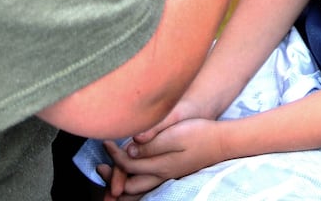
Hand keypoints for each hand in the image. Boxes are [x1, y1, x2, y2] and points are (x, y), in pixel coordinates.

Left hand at [101, 118, 220, 198]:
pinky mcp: (172, 172)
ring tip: (109, 175)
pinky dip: (133, 181)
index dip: (114, 155)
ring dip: (122, 183)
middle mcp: (162, 175)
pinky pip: (147, 183)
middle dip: (113, 178)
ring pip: (139, 188)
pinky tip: (131, 173)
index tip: (105, 142)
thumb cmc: (198, 133)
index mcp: (161, 166)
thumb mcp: (174, 133)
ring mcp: (168, 175)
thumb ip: (152, 142)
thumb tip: (130, 148)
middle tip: (100, 167)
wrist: (221, 141)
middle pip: (130, 184)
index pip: (129, 165)